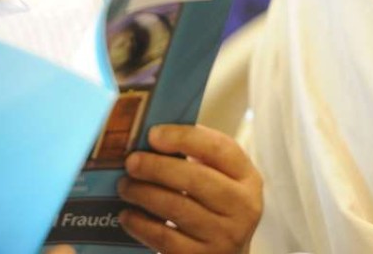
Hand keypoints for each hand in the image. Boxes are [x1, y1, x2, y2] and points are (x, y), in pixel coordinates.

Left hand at [117, 124, 262, 253]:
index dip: (183, 138)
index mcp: (247, 177)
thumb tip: (151, 136)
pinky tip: (127, 215)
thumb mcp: (219, 177)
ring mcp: (225, 236)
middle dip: (157, 167)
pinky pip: (165, 238)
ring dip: (143, 193)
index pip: (219, 148)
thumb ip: (196, 155)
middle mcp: (243, 207)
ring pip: (176, 208)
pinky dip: (141, 224)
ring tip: (124, 186)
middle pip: (195, 178)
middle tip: (131, 162)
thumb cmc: (215, 205)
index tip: (153, 134)